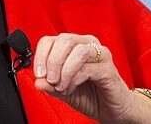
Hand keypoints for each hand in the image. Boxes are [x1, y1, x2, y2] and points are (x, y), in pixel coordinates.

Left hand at [33, 33, 150, 123]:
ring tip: (62, 87)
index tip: (38, 74)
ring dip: (64, 71)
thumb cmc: (91, 96)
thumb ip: (50, 85)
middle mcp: (87, 45)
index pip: (50, 40)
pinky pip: (87, 67)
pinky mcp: (108, 68)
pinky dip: (74, 79)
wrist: (113, 110)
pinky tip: (71, 88)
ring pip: (76, 50)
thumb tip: (37, 81)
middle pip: (63, 40)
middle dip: (52, 62)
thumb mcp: (63, 90)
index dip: (40, 56)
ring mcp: (100, 54)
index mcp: (74, 46)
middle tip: (50, 80)